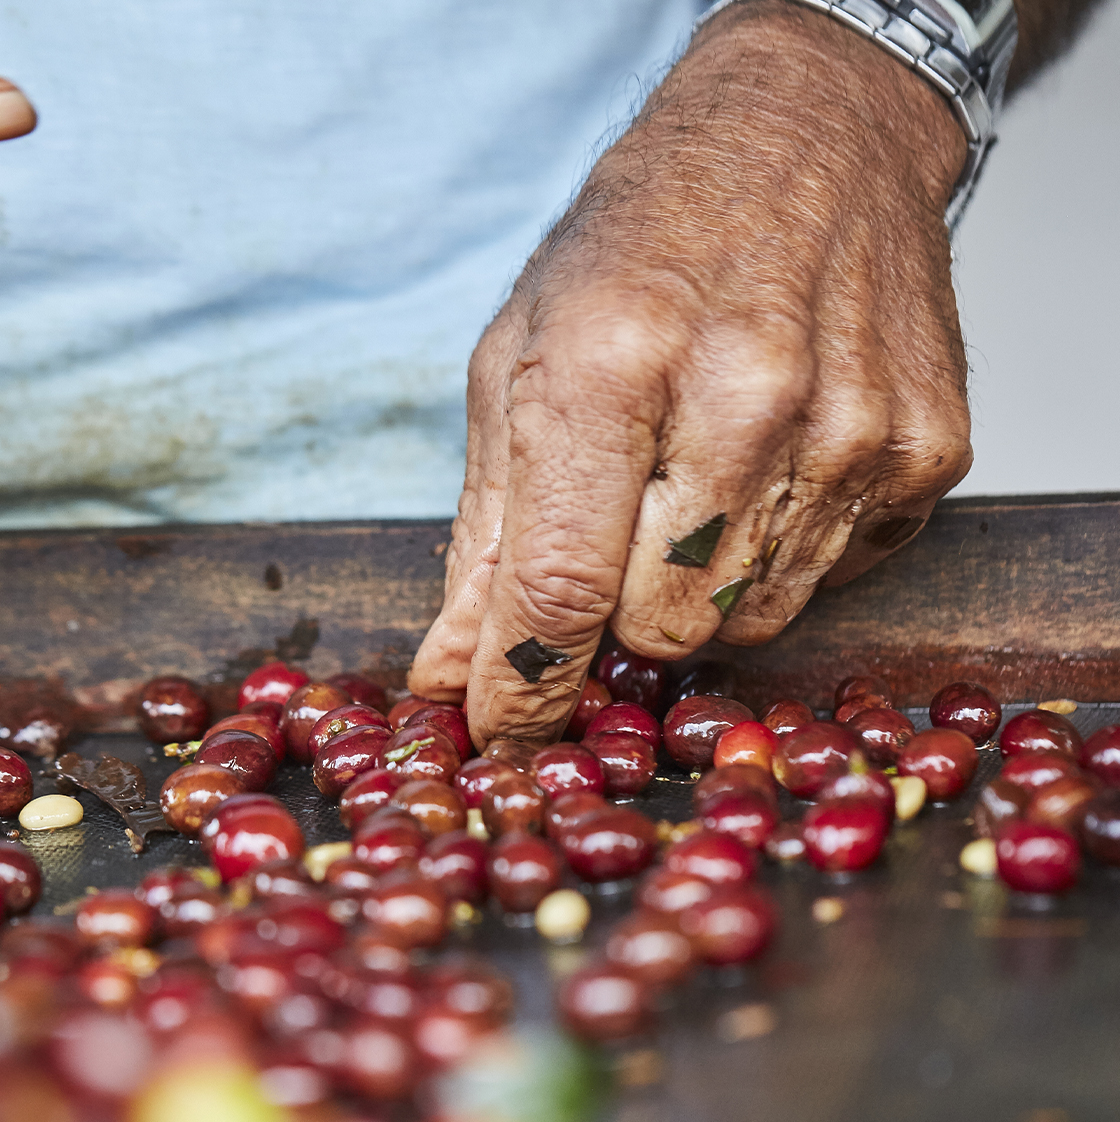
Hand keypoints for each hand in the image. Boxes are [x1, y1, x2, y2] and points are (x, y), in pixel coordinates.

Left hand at [409, 0, 972, 745]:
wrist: (807, 136)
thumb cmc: (639, 245)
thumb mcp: (520, 360)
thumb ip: (486, 534)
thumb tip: (450, 677)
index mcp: (609, 362)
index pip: (559, 583)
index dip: (521, 684)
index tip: (498, 729)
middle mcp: (743, 395)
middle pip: (658, 624)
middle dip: (614, 615)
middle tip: (612, 535)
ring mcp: (852, 424)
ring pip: (747, 620)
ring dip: (698, 586)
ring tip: (693, 478)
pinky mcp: (927, 449)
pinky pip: (829, 578)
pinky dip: (781, 550)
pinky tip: (768, 462)